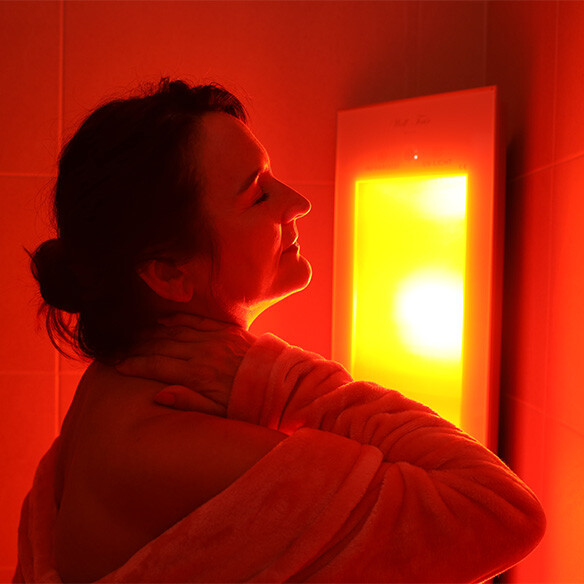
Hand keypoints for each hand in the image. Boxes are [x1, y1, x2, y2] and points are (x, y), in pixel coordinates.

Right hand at [116, 313, 255, 413]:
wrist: (284, 383)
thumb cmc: (251, 403)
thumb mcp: (220, 412)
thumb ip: (190, 402)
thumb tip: (159, 396)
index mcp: (198, 375)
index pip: (157, 365)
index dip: (135, 364)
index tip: (117, 364)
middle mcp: (203, 352)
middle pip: (162, 345)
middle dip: (137, 346)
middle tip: (118, 346)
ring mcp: (216, 338)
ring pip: (176, 331)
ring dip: (153, 331)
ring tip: (135, 333)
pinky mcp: (228, 331)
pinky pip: (197, 321)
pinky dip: (178, 319)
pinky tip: (164, 320)